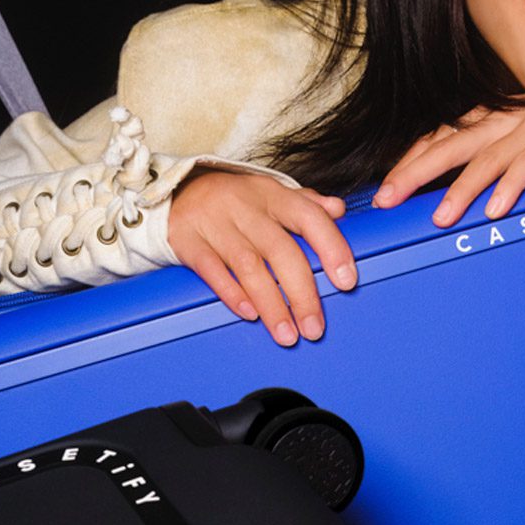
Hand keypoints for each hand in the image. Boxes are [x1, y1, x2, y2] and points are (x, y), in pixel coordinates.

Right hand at [167, 171, 355, 345]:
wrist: (177, 190)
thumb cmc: (236, 198)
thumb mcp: (271, 192)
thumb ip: (306, 203)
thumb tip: (339, 209)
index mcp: (273, 194)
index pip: (309, 218)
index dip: (332, 248)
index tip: (347, 281)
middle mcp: (246, 208)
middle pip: (280, 251)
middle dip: (301, 294)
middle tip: (314, 328)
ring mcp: (215, 224)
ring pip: (248, 266)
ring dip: (271, 305)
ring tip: (287, 335)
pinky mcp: (188, 241)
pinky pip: (211, 270)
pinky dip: (232, 294)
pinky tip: (249, 314)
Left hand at [373, 83, 524, 226]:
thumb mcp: (523, 140)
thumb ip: (494, 157)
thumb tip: (460, 190)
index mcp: (492, 117)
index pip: (442, 135)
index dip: (411, 159)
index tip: (386, 185)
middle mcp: (505, 118)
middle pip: (450, 145)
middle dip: (415, 173)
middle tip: (389, 198)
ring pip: (486, 158)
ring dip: (461, 189)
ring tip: (441, 216)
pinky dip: (511, 186)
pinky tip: (496, 208)